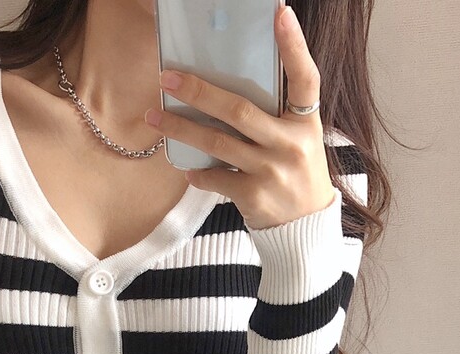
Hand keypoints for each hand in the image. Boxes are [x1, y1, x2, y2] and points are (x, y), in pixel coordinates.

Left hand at [143, 3, 336, 229]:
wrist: (304, 226)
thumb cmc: (295, 173)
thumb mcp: (297, 139)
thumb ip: (273, 115)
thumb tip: (226, 87)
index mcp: (305, 122)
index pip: (304, 77)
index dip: (294, 45)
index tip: (280, 12)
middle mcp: (290, 143)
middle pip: (239, 110)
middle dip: (199, 92)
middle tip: (168, 78)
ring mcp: (271, 170)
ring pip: (217, 143)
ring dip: (181, 129)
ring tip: (154, 117)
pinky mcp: (254, 196)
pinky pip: (214, 178)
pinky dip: (196, 173)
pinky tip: (185, 168)